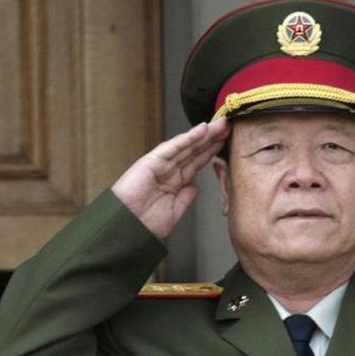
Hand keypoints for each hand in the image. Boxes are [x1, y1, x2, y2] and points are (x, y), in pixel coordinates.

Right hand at [111, 118, 230, 240]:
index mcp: (173, 183)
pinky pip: (172, 148)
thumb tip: (195, 188)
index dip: (211, 152)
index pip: (196, 163)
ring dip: (203, 135)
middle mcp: (167, 171)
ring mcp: (159, 165)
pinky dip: (187, 138)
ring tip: (220, 124)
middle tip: (228, 126)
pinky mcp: (150, 162)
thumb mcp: (173, 213)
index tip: (227, 142)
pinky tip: (201, 130)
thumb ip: (184, 199)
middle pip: (193, 151)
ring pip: (186, 146)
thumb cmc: (144, 225)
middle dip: (211, 139)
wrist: (126, 231)